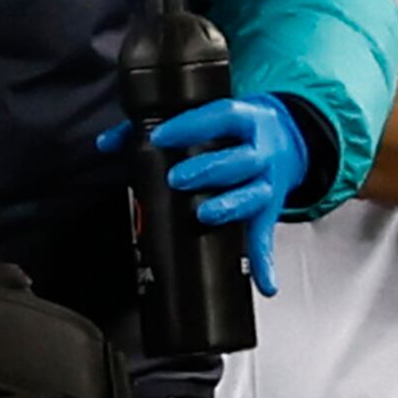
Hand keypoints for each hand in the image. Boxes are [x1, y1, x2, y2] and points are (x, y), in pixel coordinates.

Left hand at [152, 94, 301, 297]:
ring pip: (256, 194)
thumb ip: (157, 129)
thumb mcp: (210, 119)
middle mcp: (261, 150)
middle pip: (241, 159)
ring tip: (206, 215)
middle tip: (177, 178)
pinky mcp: (270, 208)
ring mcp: (268, 180)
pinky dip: (263, 260)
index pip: (220, 117)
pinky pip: (266, 235)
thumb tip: (109, 144)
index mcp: (245, 120)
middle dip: (209, 168)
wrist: (289, 138)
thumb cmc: (238, 131)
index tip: (160, 136)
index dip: (190, 125)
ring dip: (231, 206)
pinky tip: (262, 281)